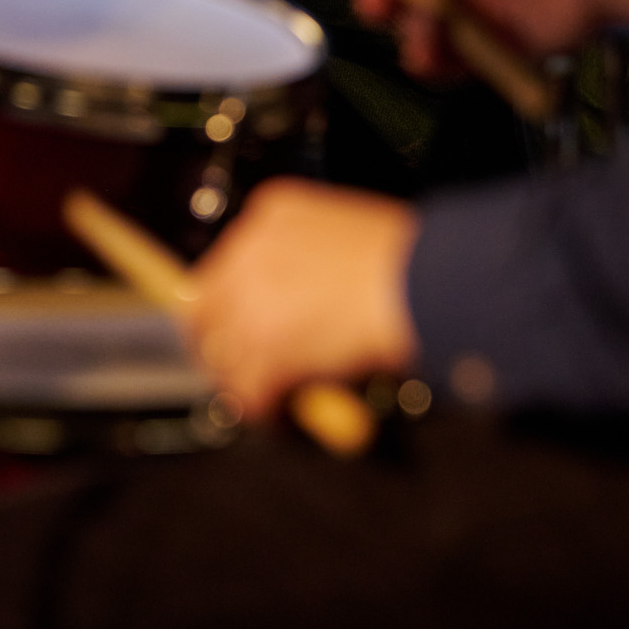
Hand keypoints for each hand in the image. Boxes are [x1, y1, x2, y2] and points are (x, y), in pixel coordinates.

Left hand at [186, 179, 420, 420]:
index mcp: (270, 213)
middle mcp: (250, 251)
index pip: (225, 263)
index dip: (233, 305)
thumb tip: (297, 306)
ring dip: (245, 383)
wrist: (425, 280)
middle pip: (204, 309)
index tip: (245, 327)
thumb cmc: (404, 258)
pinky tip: (288, 415)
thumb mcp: (342, 235)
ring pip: (223, 357)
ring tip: (274, 398)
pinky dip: (266, 412)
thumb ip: (307, 261)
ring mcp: (252, 302)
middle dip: (221, 345)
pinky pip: (249, 393)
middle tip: (244, 370)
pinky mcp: (267, 350)